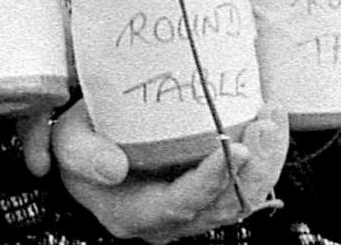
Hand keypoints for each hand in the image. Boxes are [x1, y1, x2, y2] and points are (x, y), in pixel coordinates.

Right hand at [44, 99, 288, 242]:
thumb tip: (114, 167)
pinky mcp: (208, 193)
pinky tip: (272, 126)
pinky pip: (245, 187)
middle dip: (250, 167)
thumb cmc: (82, 140)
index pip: (181, 205)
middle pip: (221, 207)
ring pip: (241, 200)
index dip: (211, 180)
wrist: (90, 144)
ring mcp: (192, 210)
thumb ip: (84, 155)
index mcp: (134, 214)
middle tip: (263, 124)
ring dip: (265, 162)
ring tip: (273, 118)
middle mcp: (169, 221)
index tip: (233, 148)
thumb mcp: (68, 142)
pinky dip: (264, 159)